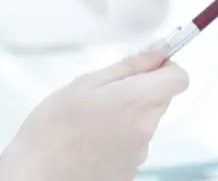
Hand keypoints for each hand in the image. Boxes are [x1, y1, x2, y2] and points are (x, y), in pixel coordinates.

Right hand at [0, 43, 188, 180]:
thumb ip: (128, 65)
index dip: (163, 67)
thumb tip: (159, 49)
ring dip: (125, 116)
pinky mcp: (130, 170)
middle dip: (137, 91)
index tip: (143, 65)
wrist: (38, 173)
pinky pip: (132, 144)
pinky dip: (116, 138)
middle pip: (159, 99)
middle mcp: (145, 129)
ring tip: (88, 120)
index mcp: (137, 101)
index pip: (178, 77)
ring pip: (143, 122)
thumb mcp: (85, 83)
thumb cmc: (52, 129)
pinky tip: (89, 140)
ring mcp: (139, 153)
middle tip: (102, 94)